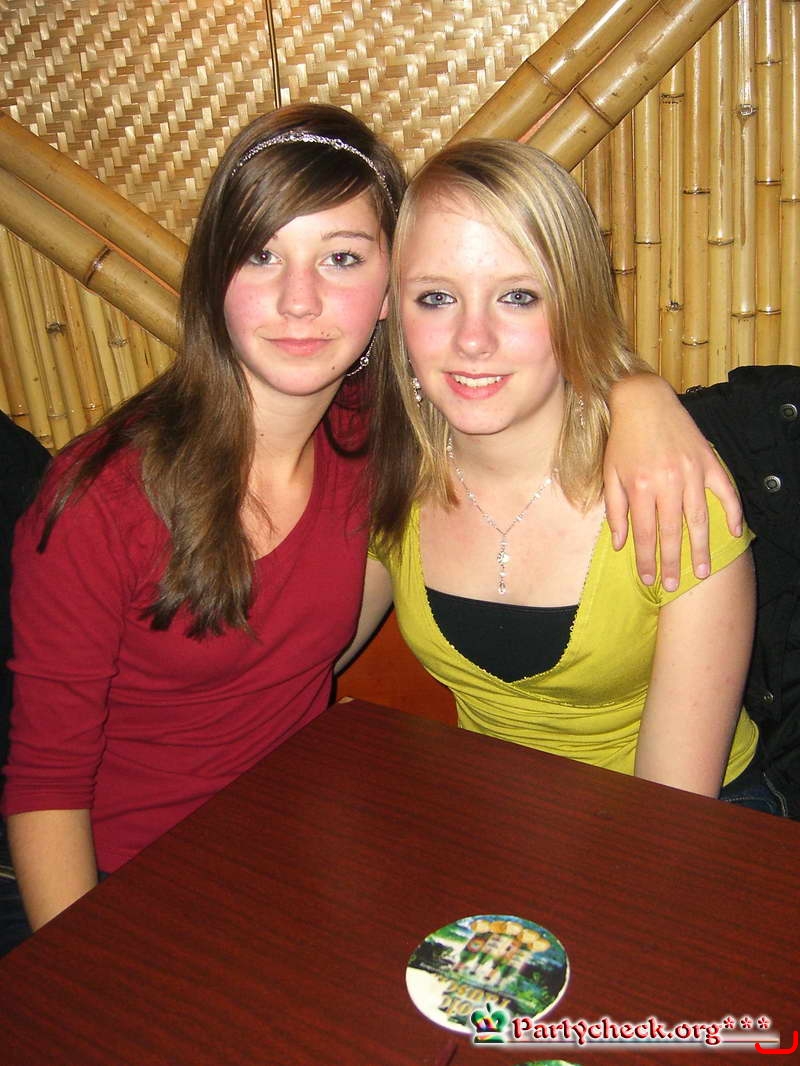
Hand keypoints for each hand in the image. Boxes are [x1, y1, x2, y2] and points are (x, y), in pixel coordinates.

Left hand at [604, 374, 742, 590]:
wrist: (643, 401)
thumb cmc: (623, 440)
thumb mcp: (610, 474)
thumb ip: (615, 511)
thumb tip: (621, 544)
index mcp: (640, 487)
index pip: (645, 534)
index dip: (646, 559)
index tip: (648, 579)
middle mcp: (667, 482)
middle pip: (672, 532)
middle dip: (673, 562)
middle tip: (675, 585)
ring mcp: (691, 471)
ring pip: (700, 519)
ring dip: (702, 548)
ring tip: (704, 571)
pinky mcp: (708, 460)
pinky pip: (725, 490)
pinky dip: (732, 511)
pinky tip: (735, 532)